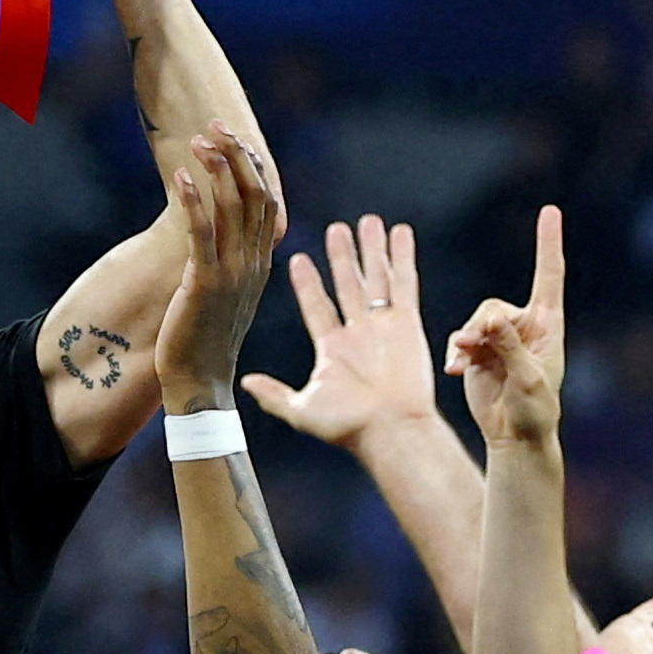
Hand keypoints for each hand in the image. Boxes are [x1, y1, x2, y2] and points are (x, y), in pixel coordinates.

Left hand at [153, 124, 283, 405]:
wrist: (201, 381)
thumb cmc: (207, 337)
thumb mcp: (227, 293)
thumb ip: (231, 260)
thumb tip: (222, 231)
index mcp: (261, 262)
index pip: (268, 202)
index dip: (253, 165)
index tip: (235, 137)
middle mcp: (253, 263)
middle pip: (255, 195)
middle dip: (236, 156)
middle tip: (215, 124)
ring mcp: (232, 273)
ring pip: (232, 208)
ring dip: (216, 169)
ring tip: (198, 139)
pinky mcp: (205, 283)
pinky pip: (201, 234)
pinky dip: (193, 202)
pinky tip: (180, 177)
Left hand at [244, 216, 443, 455]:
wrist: (389, 432)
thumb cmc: (348, 427)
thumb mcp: (302, 410)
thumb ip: (274, 395)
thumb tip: (245, 382)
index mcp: (333, 349)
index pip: (317, 305)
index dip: (308, 283)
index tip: (297, 259)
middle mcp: (359, 333)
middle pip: (348, 285)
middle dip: (342, 256)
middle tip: (336, 228)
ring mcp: (383, 327)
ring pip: (376, 278)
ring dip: (371, 250)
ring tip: (367, 221)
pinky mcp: (407, 324)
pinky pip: (405, 283)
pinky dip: (402, 257)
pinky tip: (399, 233)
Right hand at [442, 207, 567, 448]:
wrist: (514, 435)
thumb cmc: (535, 410)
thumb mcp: (528, 378)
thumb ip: (510, 346)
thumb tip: (492, 319)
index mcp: (547, 325)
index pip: (549, 276)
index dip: (548, 243)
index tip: (549, 211)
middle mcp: (523, 325)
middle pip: (494, 306)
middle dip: (482, 324)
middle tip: (476, 345)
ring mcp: (498, 338)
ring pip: (474, 321)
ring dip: (466, 340)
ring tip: (462, 363)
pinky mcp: (477, 352)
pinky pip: (460, 340)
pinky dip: (457, 353)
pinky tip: (455, 370)